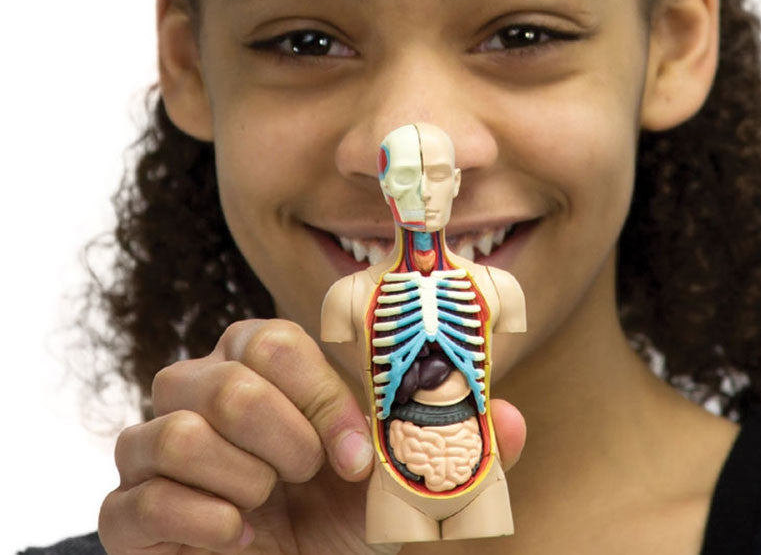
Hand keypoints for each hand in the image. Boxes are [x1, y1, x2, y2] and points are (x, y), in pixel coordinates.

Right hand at [99, 319, 525, 554]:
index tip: (355, 454)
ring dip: (240, 481)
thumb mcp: (406, 489)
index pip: (270, 341)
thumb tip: (515, 420)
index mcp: (263, 367)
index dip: (317, 394)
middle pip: (218, 379)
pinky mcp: (128, 511)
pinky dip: (197, 523)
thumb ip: (456, 451)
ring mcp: (154, 448)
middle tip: (310, 477)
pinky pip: (134, 499)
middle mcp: (200, 391)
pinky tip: (237, 539)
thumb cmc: (343, 522)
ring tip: (268, 508)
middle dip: (280, 438)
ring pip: (169, 431)